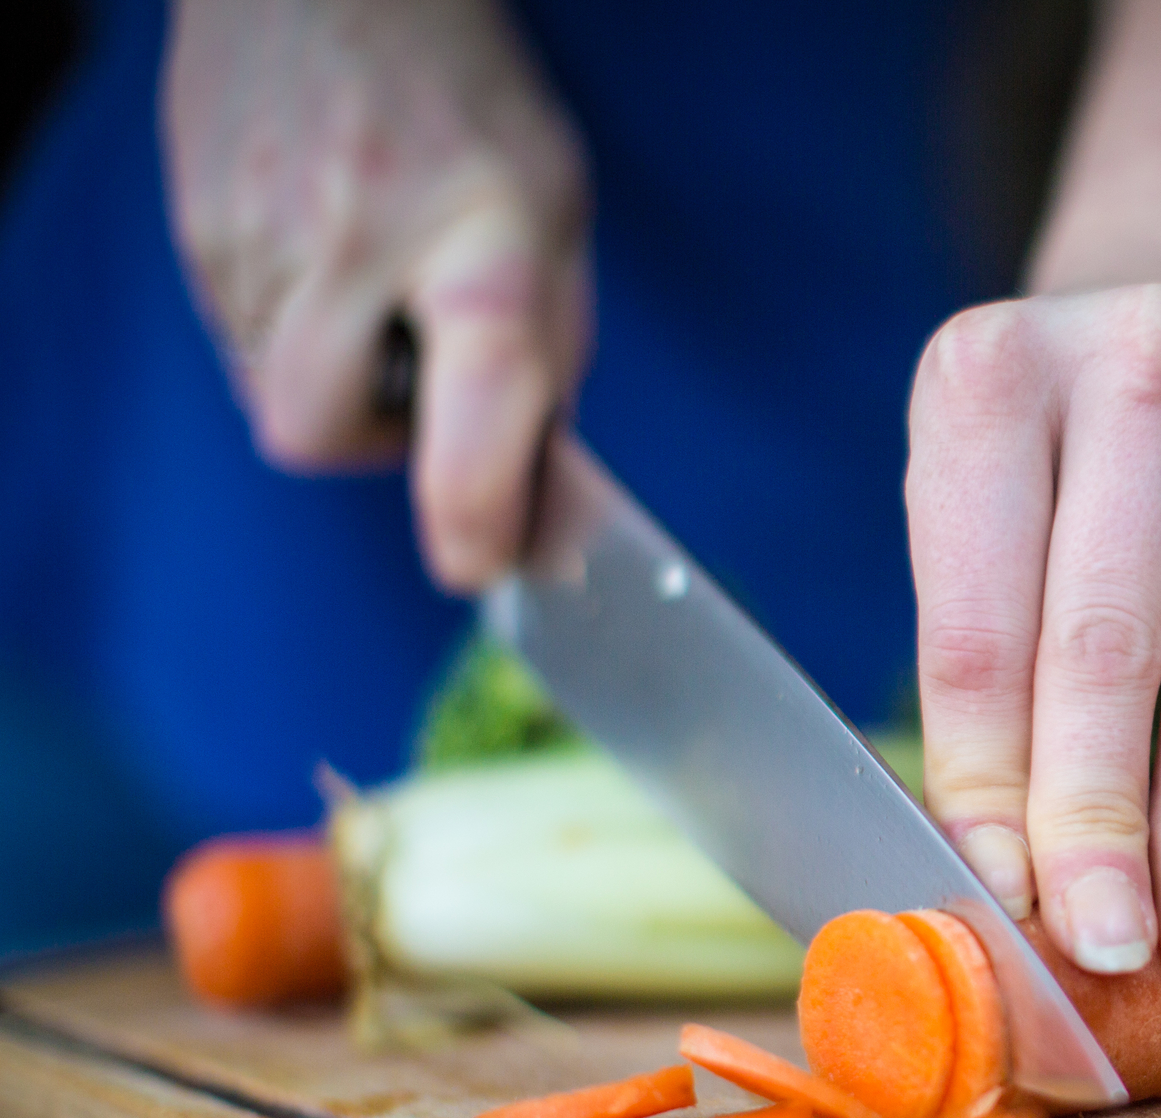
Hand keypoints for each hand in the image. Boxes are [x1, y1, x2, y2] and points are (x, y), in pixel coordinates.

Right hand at [163, 0, 588, 590]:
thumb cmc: (467, 103)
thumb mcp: (557, 219)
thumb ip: (549, 357)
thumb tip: (530, 490)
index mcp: (479, 242)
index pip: (477, 402)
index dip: (473, 506)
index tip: (477, 560)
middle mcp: (352, 238)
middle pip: (316, 431)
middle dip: (369, 441)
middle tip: (420, 378)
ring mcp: (252, 231)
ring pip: (272, 389)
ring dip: (331, 374)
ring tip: (375, 281)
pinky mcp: (193, 227)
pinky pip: (237, 335)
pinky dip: (290, 328)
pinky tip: (327, 252)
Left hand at [906, 284, 1160, 986]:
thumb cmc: (1056, 452)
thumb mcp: (980, 516)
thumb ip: (990, 678)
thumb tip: (1017, 890)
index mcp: (989, 377)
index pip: (983, 622)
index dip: (993, 780)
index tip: (1006, 903)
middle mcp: (1137, 365)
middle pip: (1112, 644)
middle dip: (1110, 824)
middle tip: (1111, 952)